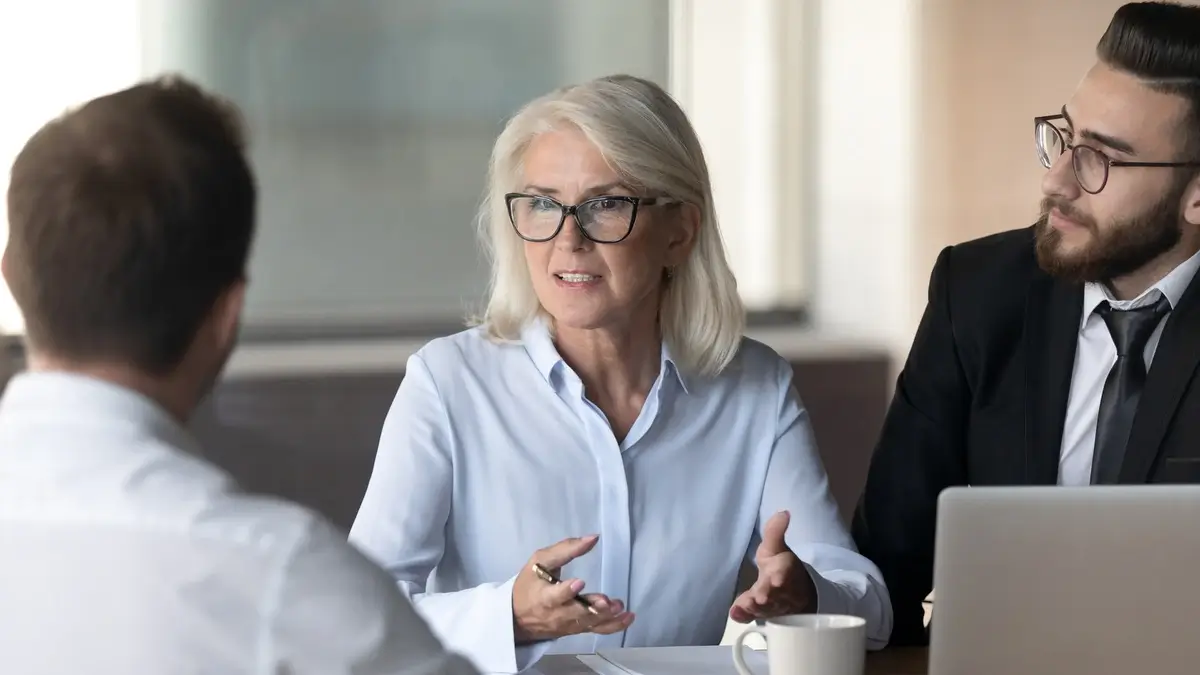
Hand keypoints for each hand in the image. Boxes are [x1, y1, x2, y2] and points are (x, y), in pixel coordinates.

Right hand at [512, 535, 635, 643]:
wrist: (517, 617)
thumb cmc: (530, 584)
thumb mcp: (540, 561)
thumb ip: (566, 549)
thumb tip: (593, 538)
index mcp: (543, 596)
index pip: (554, 596)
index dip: (566, 591)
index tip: (579, 582)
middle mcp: (556, 614)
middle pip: (575, 613)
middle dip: (591, 608)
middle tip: (606, 601)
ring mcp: (569, 624)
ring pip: (588, 623)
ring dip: (605, 616)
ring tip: (619, 607)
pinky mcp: (578, 629)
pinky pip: (597, 630)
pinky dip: (614, 626)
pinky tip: (628, 617)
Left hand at [729, 511, 817, 622]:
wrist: (795, 592)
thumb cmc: (779, 565)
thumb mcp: (775, 546)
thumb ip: (775, 531)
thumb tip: (783, 512)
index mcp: (783, 569)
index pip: (784, 572)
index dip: (780, 575)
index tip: (776, 579)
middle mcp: (779, 590)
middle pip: (774, 594)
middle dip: (767, 595)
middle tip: (760, 597)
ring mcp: (771, 605)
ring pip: (765, 608)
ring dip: (756, 607)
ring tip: (746, 605)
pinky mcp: (762, 614)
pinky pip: (754, 616)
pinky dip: (745, 615)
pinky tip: (735, 613)